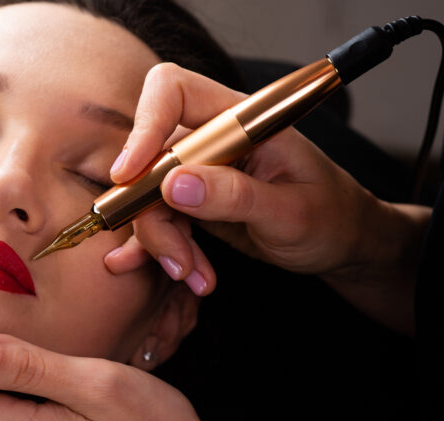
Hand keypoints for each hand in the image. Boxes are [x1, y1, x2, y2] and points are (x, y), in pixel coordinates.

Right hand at [104, 63, 430, 332]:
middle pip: (151, 159)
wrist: (341, 242)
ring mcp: (200, 170)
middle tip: (177, 260)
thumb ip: (234, 196)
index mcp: (242, 120)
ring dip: (163, 242)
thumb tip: (173, 185)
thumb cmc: (331, 217)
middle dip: (152, 213)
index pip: (174, 93)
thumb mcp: (290, 212)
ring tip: (194, 276)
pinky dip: (166, 249)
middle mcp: (214, 138)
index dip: (145, 125)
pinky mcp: (193, 199)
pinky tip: (186, 274)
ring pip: (149, 197)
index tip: (129, 174)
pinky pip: (160, 218)